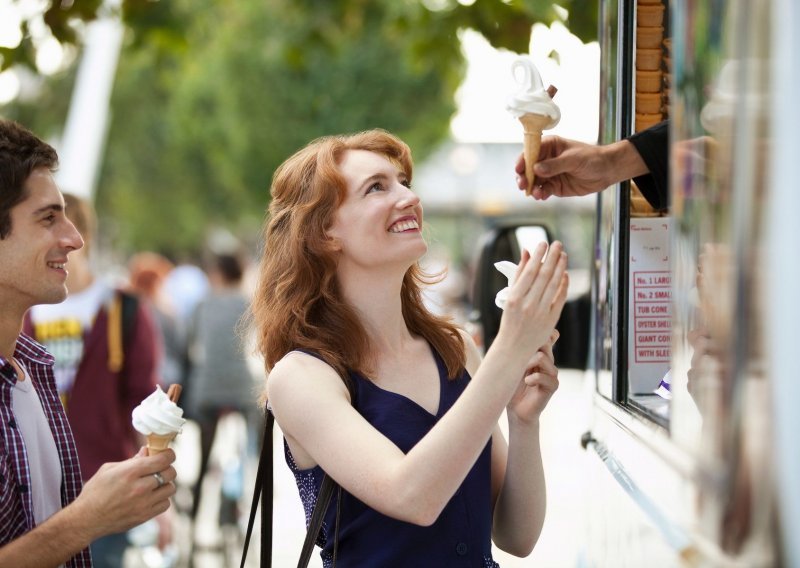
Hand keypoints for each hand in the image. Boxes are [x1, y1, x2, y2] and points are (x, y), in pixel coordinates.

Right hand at [73, 448, 176, 538]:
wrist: (86, 520)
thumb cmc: (95, 491)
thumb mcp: (108, 469)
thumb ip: (131, 460)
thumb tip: (147, 451)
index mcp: (130, 472)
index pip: (163, 460)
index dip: (169, 455)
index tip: (168, 454)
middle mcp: (140, 487)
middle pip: (170, 473)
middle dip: (167, 468)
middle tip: (159, 469)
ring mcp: (144, 503)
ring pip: (170, 489)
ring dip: (165, 485)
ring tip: (154, 485)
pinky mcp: (144, 516)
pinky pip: (165, 504)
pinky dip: (162, 499)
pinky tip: (151, 497)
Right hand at [495, 241, 568, 355]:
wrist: (514, 346)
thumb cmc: (510, 319)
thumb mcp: (510, 296)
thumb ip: (519, 274)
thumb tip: (526, 251)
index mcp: (515, 298)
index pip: (529, 271)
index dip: (538, 256)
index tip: (543, 243)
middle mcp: (528, 305)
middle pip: (544, 276)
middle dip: (552, 257)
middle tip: (557, 244)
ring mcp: (540, 313)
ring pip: (553, 285)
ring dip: (560, 268)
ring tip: (563, 255)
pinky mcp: (551, 319)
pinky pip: (560, 298)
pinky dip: (564, 285)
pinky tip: (565, 273)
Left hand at [507, 331, 559, 422]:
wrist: (516, 410)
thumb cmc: (511, 386)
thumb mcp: (512, 365)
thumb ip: (516, 351)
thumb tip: (511, 331)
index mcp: (541, 354)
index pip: (550, 336)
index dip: (541, 334)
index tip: (525, 340)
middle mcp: (548, 361)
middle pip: (544, 343)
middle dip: (528, 348)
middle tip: (517, 360)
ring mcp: (552, 374)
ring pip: (543, 357)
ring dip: (527, 363)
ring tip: (520, 373)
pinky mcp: (552, 386)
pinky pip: (546, 376)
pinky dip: (534, 378)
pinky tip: (527, 382)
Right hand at [515, 136, 646, 199]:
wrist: (607, 171)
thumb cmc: (592, 158)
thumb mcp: (574, 159)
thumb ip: (555, 165)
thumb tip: (536, 168)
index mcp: (550, 146)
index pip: (531, 151)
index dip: (523, 160)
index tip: (519, 169)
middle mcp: (547, 159)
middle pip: (528, 168)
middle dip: (524, 176)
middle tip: (523, 184)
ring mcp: (550, 173)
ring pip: (534, 181)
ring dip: (531, 187)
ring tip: (534, 193)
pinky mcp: (554, 186)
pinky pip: (543, 190)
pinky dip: (540, 194)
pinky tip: (541, 196)